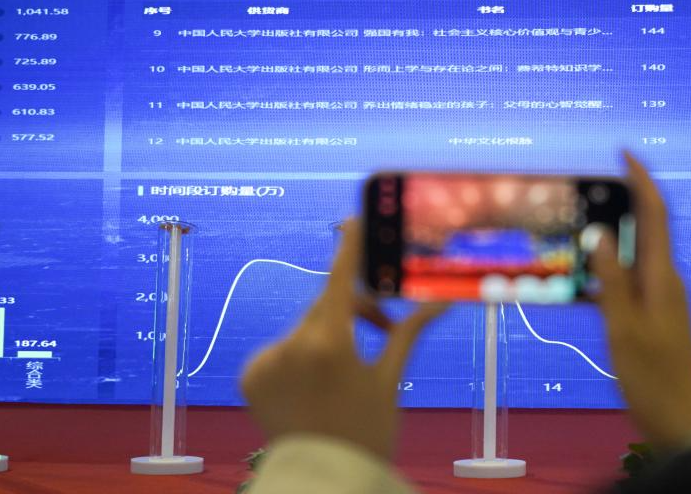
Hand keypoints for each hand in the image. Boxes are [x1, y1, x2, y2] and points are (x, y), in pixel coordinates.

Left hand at [239, 220, 445, 460]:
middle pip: (327, 306)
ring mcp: (266, 361)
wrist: (324, 478)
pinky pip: (280, 350)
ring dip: (326, 336)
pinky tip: (314, 385)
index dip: (349, 248)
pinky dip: (298, 357)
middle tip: (383, 326)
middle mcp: (291, 346)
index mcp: (329, 343)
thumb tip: (441, 303)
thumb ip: (408, 333)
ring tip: (345, 372)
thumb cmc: (365, 431)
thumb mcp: (388, 379)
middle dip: (355, 310)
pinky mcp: (250, 375)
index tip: (352, 221)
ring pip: (304, 329)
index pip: (340, 279)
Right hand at [590, 152, 690, 449]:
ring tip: (571, 239)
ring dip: (605, 242)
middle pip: (642, 228)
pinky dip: (605, 274)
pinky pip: (627, 280)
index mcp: (662, 276)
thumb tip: (599, 235)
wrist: (679, 417)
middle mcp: (664, 279)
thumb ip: (610, 279)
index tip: (622, 153)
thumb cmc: (652, 376)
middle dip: (616, 206)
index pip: (655, 212)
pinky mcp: (653, 313)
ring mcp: (661, 296)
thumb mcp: (622, 326)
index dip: (641, 179)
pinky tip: (580, 284)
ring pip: (631, 255)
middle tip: (581, 196)